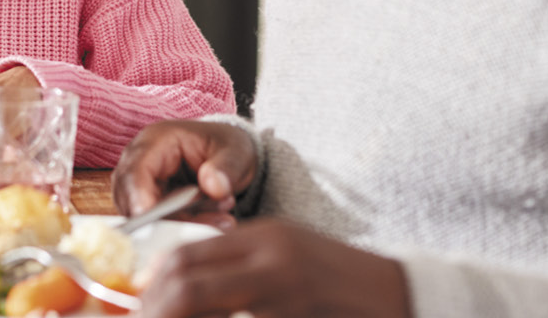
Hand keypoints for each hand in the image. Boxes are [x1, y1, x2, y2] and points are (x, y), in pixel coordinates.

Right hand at [112, 120, 256, 230]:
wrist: (229, 155)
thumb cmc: (228, 148)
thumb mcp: (236, 152)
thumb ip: (227, 168)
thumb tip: (213, 186)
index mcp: (156, 140)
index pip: (135, 171)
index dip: (140, 197)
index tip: (154, 222)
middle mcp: (141, 160)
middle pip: (132, 198)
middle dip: (167, 219)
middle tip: (204, 228)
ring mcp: (142, 182)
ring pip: (143, 215)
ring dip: (178, 225)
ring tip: (218, 220)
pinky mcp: (149, 201)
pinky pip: (156, 222)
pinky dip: (182, 227)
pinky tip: (212, 221)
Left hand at [138, 218, 410, 317]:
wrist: (406, 298)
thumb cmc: (342, 283)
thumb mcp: (288, 257)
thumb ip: (239, 264)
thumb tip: (177, 279)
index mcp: (265, 237)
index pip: (186, 256)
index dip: (153, 287)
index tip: (141, 308)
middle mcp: (271, 260)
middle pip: (186, 286)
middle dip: (156, 310)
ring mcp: (285, 295)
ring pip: (201, 304)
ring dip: (175, 315)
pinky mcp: (297, 317)